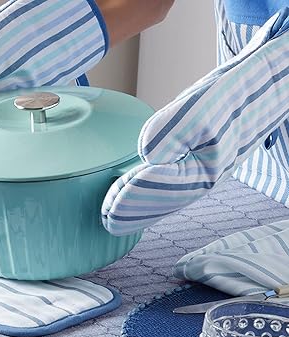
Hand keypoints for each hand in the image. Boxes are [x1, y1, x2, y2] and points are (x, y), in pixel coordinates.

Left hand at [102, 9, 288, 234]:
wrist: (259, 88)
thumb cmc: (229, 96)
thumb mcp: (198, 108)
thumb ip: (170, 132)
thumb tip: (147, 155)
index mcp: (205, 172)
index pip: (161, 190)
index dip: (132, 198)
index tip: (108, 206)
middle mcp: (202, 181)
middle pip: (161, 204)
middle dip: (131, 213)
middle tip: (104, 220)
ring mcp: (199, 177)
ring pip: (164, 201)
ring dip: (137, 211)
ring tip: (111, 219)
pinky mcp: (195, 169)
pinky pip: (168, 192)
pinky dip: (148, 200)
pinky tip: (133, 205)